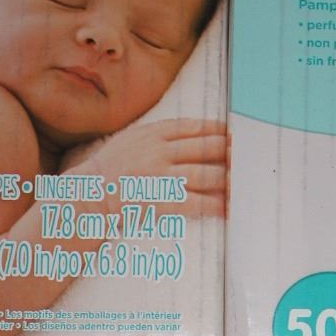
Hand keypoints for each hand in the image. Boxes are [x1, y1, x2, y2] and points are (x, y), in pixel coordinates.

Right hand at [80, 118, 229, 218]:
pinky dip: (217, 205)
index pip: (193, 127)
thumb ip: (157, 134)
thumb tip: (189, 132)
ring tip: (244, 182)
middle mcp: (160, 151)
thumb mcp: (129, 139)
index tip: (232, 133)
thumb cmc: (109, 169)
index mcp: (152, 134)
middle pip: (206, 148)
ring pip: (207, 174)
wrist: (88, 195)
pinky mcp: (163, 199)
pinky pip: (198, 202)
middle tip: (247, 157)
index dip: (217, 129)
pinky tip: (229, 208)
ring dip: (230, 179)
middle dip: (230, 152)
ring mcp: (162, 175)